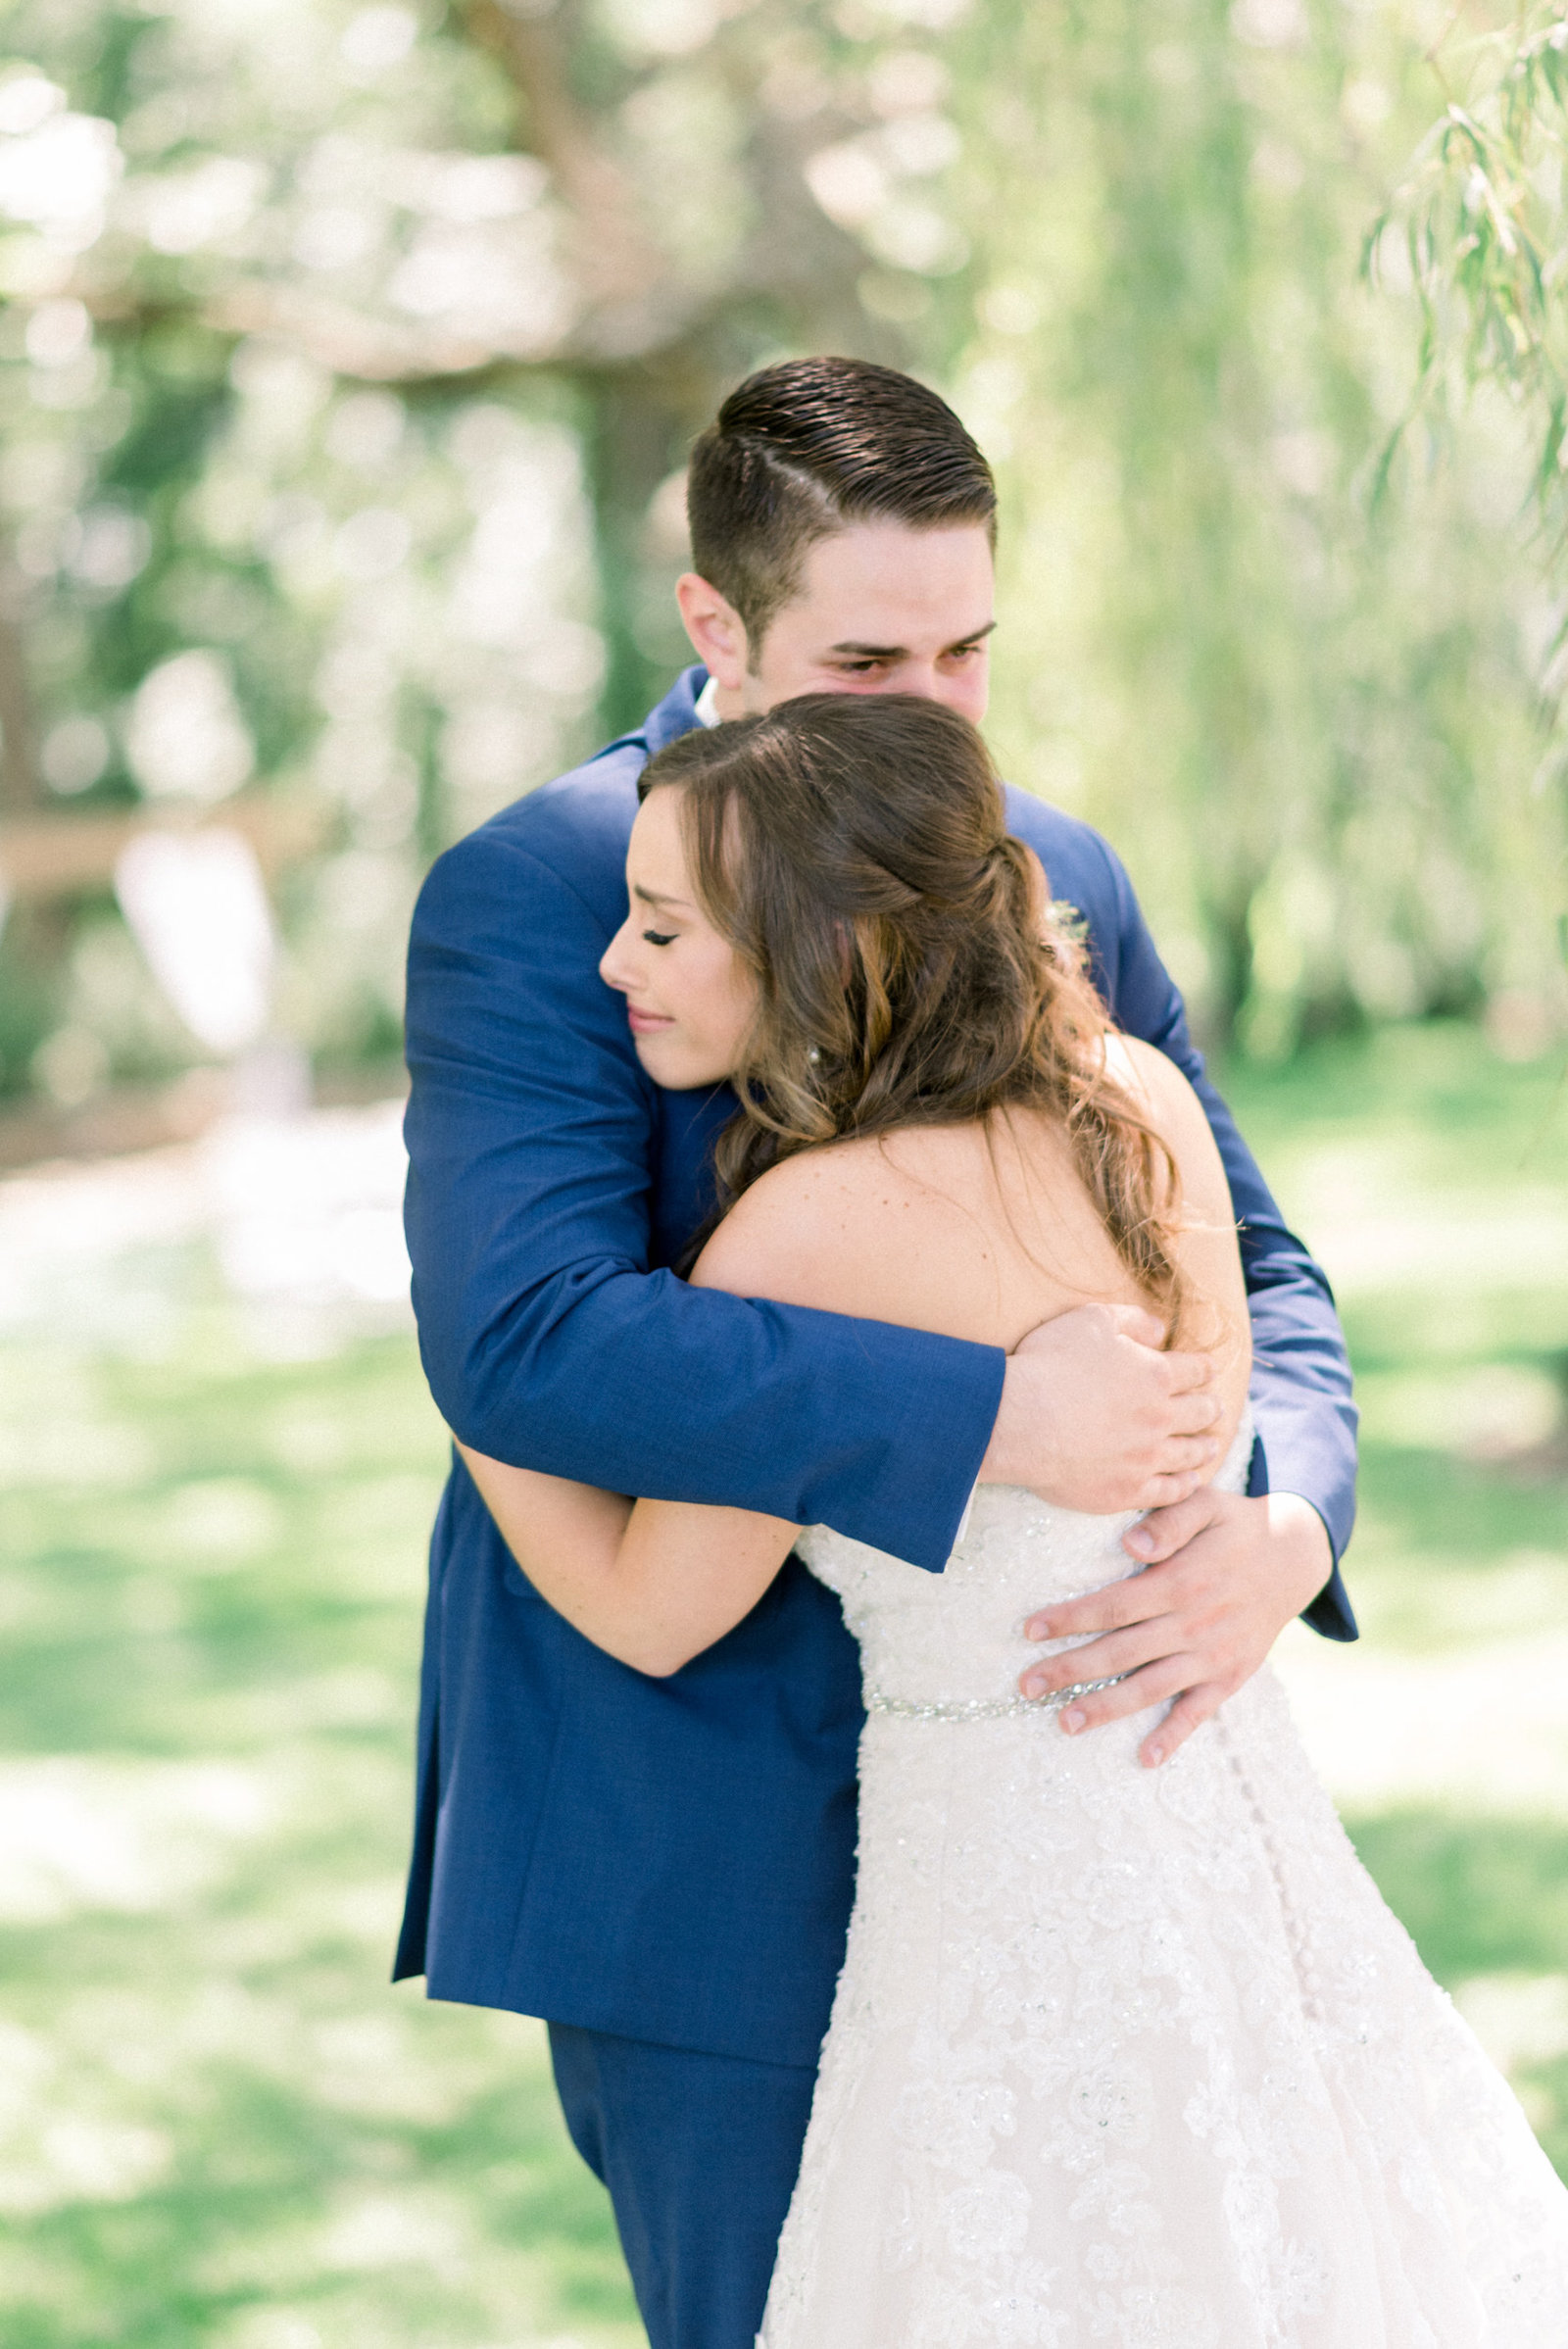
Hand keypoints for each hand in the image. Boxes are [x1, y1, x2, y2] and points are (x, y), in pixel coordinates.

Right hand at [978, 1303, 1221, 1512]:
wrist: (1019, 1421)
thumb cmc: (1050, 1364)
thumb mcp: (1091, 1320)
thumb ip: (1132, 1320)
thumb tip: (1160, 1330)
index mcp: (1157, 1375)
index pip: (1196, 1370)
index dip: (1204, 1368)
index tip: (1207, 1371)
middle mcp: (1161, 1418)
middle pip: (1201, 1413)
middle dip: (1210, 1408)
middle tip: (1214, 1409)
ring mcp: (1147, 1458)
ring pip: (1191, 1454)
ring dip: (1205, 1447)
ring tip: (1211, 1446)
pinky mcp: (1128, 1490)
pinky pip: (1170, 1491)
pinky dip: (1185, 1485)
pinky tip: (1190, 1481)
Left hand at [1016, 1488, 1332, 1768]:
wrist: (1294, 1558)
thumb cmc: (1234, 1526)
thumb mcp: (1205, 1504)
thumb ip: (1167, 1521)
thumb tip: (1130, 1545)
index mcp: (1180, 1582)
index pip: (1113, 1606)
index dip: (1069, 1619)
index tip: (1029, 1630)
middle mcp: (1193, 1623)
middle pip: (1121, 1652)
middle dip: (1070, 1670)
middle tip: (1026, 1686)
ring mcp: (1212, 1655)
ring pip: (1151, 1687)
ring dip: (1107, 1708)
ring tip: (1065, 1722)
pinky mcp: (1230, 1676)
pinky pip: (1199, 1712)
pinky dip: (1174, 1735)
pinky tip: (1146, 1757)